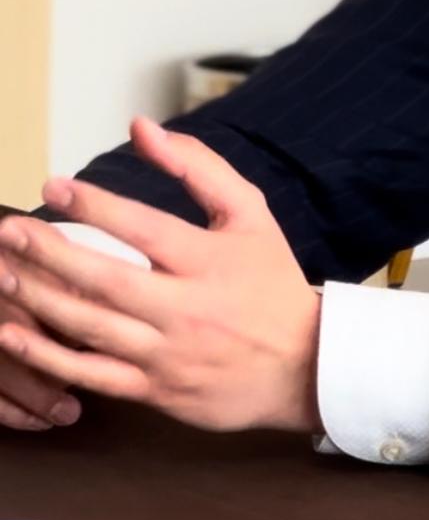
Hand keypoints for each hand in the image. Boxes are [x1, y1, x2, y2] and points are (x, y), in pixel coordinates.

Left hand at [0, 118, 322, 435]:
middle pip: (106, 281)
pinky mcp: (159, 392)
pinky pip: (94, 377)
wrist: (306, 366)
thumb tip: (141, 128)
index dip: (96, 207)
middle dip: (50, 254)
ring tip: (2, 274)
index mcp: (210, 261)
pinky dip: (50, 359)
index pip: (145, 229)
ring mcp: (170, 355)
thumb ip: (197, 167)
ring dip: (39, 300)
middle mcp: (188, 309)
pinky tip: (14, 337)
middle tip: (10, 231)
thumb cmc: (272, 283)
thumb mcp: (250, 214)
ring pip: (92, 328)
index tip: (54, 187)